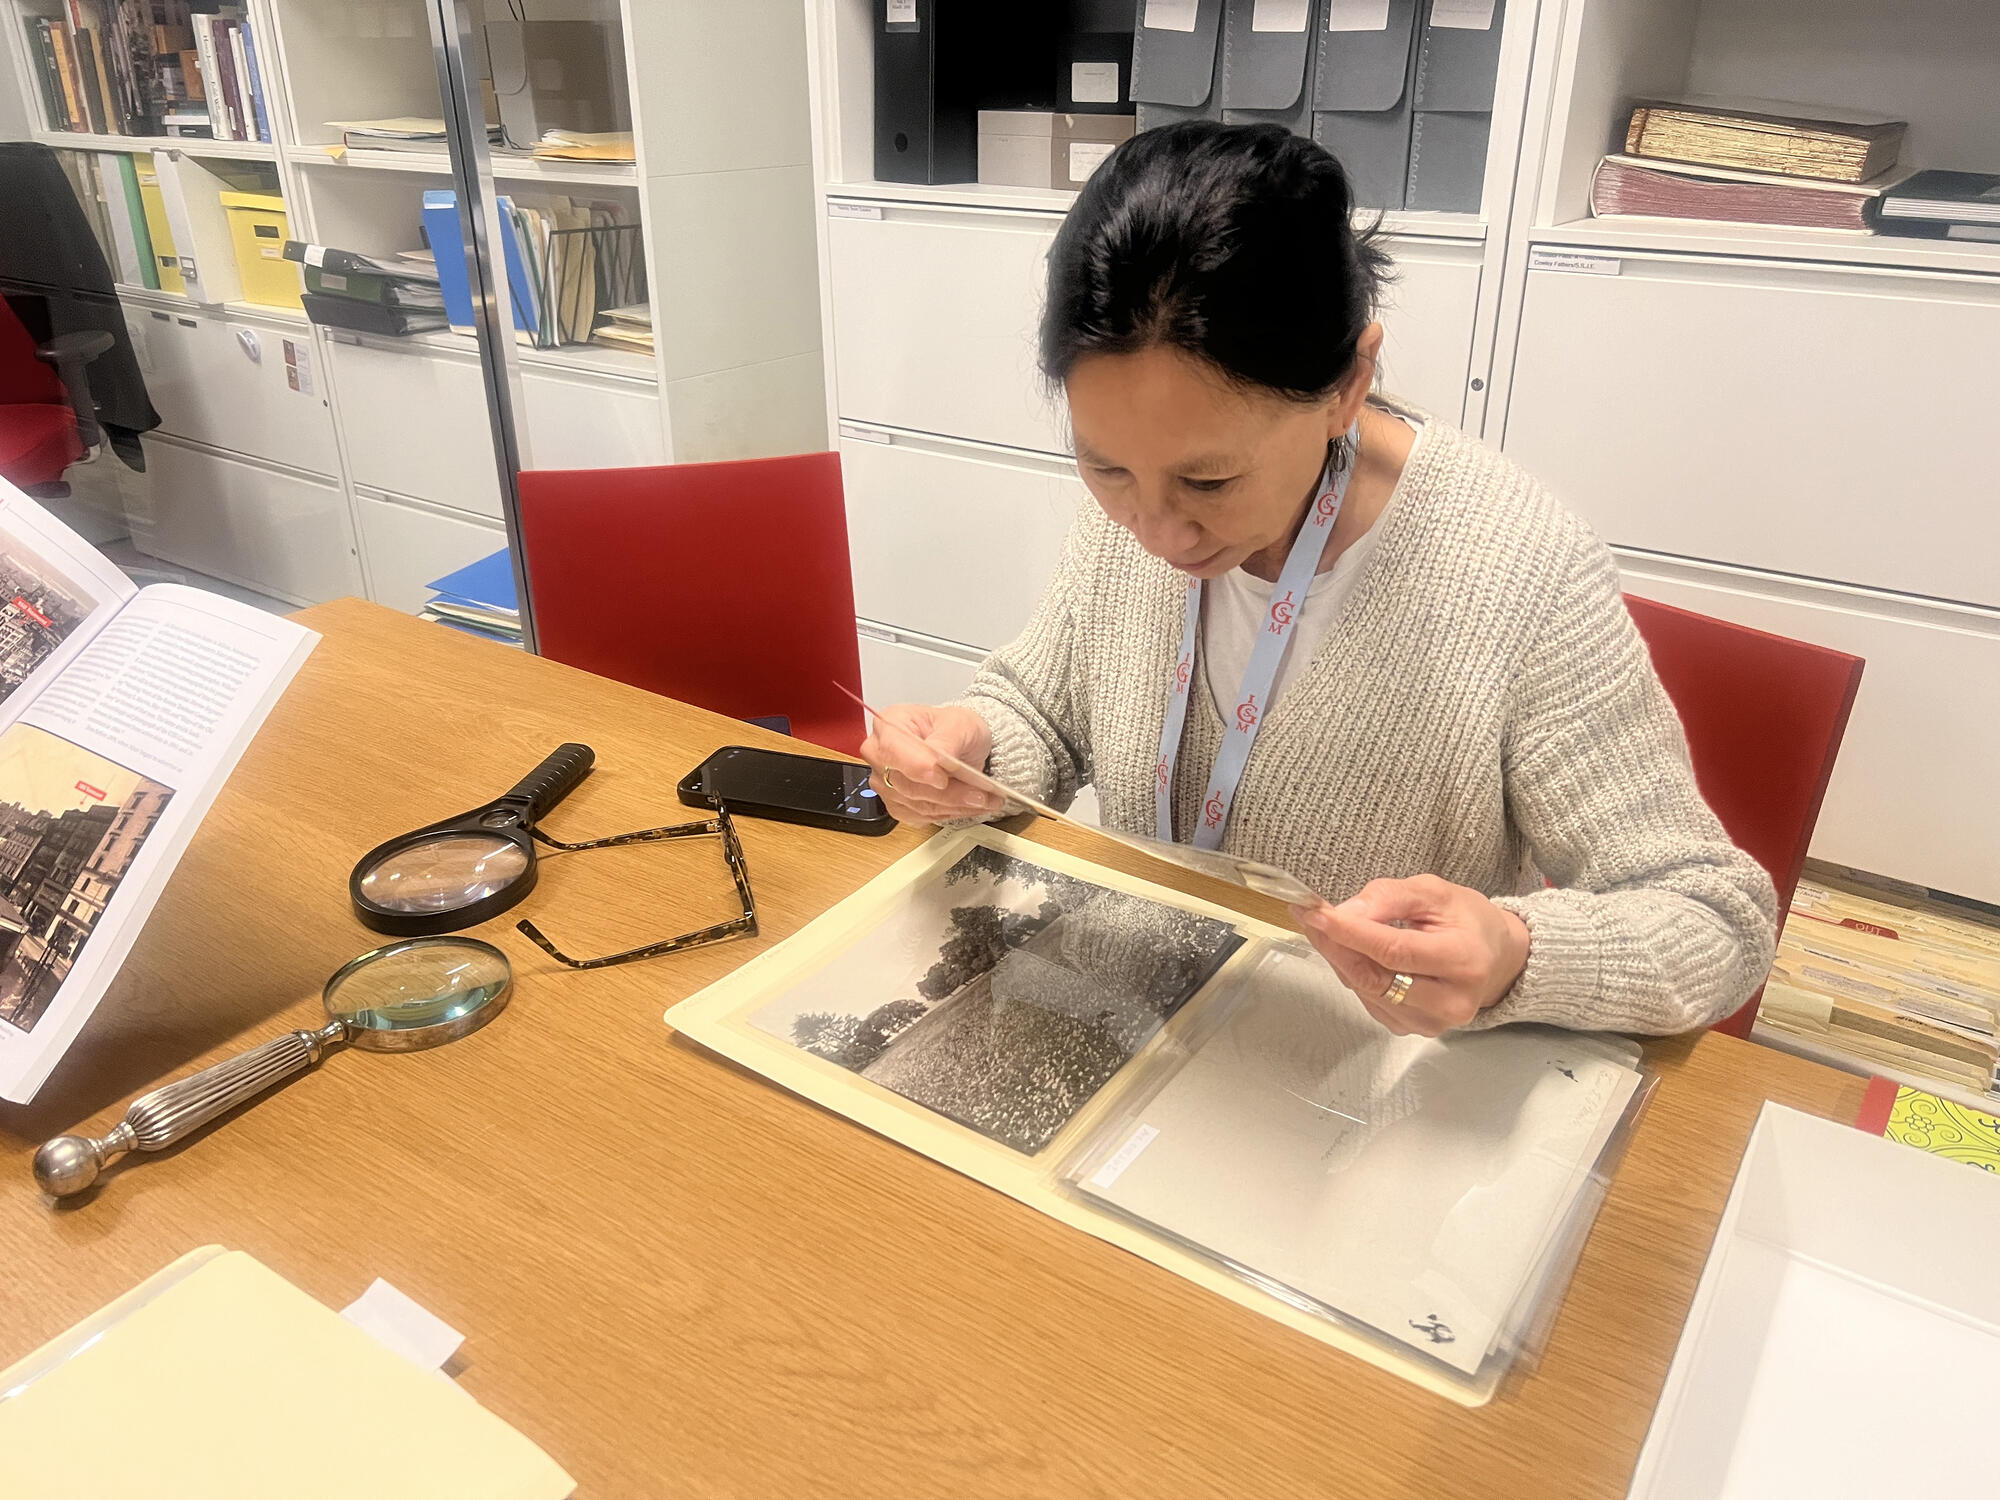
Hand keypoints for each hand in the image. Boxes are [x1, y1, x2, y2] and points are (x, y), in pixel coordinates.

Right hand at [860, 703, 1004, 824]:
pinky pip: (923, 817)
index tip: (941, 778)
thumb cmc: (955, 728)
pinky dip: (952, 813)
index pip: (892, 750)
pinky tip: (971, 806)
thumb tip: (939, 759)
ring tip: (985, 800)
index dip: (915, 767)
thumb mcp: (959, 723)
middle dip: (948, 793)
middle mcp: (881, 756)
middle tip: (980, 794)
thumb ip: (946, 739)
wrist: (962, 744)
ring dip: (956, 806)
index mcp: (889, 726)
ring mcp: (887, 784)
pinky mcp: (899, 805)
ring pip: (918, 805)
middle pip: (907, 784)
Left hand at [1290, 874, 1530, 1037]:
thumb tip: (1347, 912)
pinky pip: (1370, 1002)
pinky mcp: (1415, 1030)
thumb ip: (1391, 897)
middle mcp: (1451, 1000)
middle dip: (1335, 945)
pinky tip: (1351, 954)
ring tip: (1326, 930)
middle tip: (1309, 918)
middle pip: (1375, 977)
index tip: (1316, 913)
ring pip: (1367, 991)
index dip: (1350, 933)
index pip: (1394, 951)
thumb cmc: (1467, 921)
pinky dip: (1354, 976)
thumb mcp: (1435, 892)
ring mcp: (1433, 1022)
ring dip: (1339, 959)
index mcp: (1463, 960)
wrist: (1497, 958)